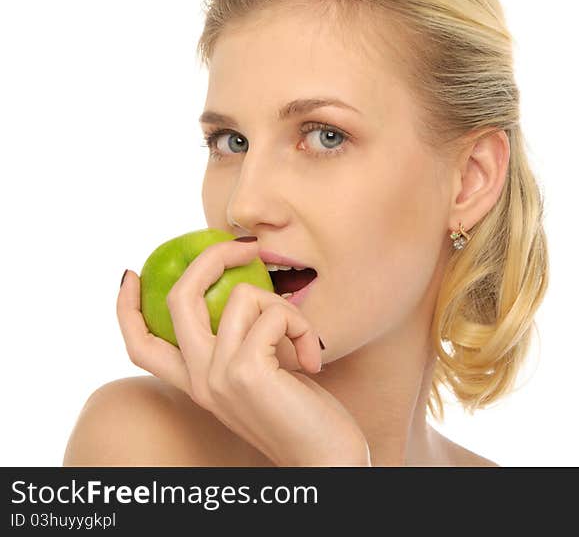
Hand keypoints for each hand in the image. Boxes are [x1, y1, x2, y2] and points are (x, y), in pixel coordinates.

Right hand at [117, 238, 369, 466]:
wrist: (324, 459)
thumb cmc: (302, 415)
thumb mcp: (259, 375)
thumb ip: (240, 345)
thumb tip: (242, 292)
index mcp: (195, 382)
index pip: (140, 345)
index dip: (126, 306)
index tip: (129, 274)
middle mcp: (198, 380)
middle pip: (178, 298)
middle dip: (212, 258)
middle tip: (249, 247)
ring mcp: (218, 376)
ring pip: (242, 296)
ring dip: (284, 308)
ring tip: (303, 342)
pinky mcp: (246, 372)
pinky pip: (274, 314)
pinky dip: (302, 326)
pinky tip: (312, 360)